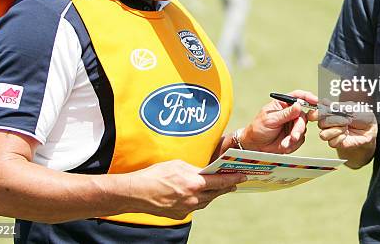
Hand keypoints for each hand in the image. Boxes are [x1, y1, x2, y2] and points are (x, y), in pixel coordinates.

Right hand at [127, 160, 245, 218]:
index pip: (220, 182)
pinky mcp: (180, 214)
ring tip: (219, 187)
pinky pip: (195, 206)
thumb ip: (195, 168)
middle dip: (226, 187)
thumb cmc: (156, 175)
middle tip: (234, 182)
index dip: (233, 179)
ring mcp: (187, 208)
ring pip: (206, 201)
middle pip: (216, 193)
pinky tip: (199, 194)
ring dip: (213, 194)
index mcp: (194, 183)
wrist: (137, 192)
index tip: (243, 176)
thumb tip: (203, 171)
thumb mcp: (178, 165)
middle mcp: (193, 198)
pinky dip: (199, 199)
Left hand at [241, 90, 316, 153]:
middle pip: (303, 116)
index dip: (308, 97)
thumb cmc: (258, 128)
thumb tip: (298, 105)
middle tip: (294, 135)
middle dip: (299, 127)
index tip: (315, 101)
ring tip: (286, 142)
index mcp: (283, 104)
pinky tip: (285, 145)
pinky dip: (293, 143)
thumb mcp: (270, 119)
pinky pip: (300, 139)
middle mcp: (290, 114)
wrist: (255, 146)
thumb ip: (286, 114)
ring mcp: (292, 125)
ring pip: (303, 128)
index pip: (298, 96)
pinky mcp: (294, 136)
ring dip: (295, 136)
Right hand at [313, 99, 376, 151]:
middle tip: (345, 119)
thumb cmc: (361, 116)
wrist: (370, 129)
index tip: (318, 111)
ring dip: (336, 130)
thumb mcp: (350, 107)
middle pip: (320, 123)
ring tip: (345, 127)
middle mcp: (328, 121)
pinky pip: (331, 142)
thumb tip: (322, 102)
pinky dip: (341, 138)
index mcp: (329, 110)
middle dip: (334, 121)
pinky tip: (346, 134)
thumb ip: (335, 107)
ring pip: (323, 134)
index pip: (316, 111)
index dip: (315, 112)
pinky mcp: (335, 142)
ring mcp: (330, 132)